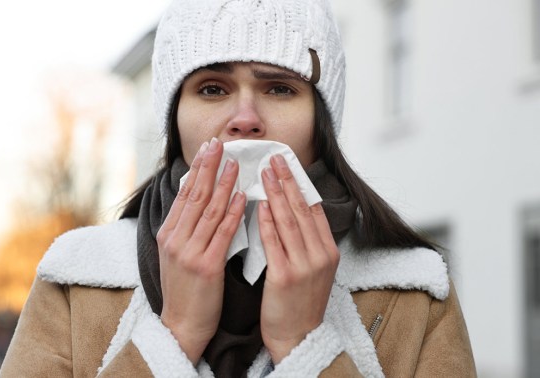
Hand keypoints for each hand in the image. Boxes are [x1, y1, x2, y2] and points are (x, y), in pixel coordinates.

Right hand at [156, 138, 245, 363]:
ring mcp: (189, 252)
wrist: (181, 325)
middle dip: (207, 167)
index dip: (197, 169)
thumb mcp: (175, 254)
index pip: (184, 194)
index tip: (207, 149)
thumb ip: (185, 227)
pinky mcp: (206, 266)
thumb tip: (196, 198)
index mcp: (168, 234)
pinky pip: (222, 233)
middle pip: (194, 195)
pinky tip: (241, 197)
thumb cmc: (184, 289)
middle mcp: (175, 239)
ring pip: (209, 210)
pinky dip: (232, 212)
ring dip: (223, 184)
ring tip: (234, 164)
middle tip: (219, 144)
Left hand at [258, 154, 339, 363]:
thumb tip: (293, 212)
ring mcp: (304, 266)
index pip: (315, 209)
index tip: (289, 164)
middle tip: (274, 158)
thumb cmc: (300, 303)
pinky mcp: (284, 277)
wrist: (298, 338)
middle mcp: (320, 255)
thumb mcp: (314, 271)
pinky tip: (259, 204)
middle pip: (302, 209)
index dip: (301, 184)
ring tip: (264, 173)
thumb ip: (307, 243)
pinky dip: (267, 220)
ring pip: (289, 220)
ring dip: (276, 193)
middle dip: (287, 180)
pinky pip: (274, 242)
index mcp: (328, 252)